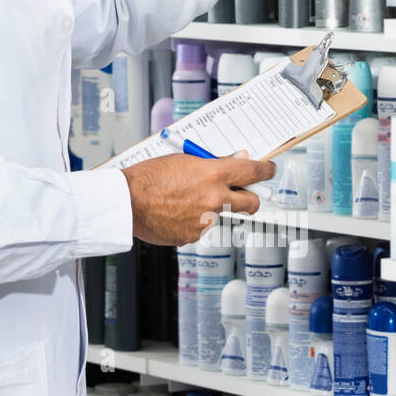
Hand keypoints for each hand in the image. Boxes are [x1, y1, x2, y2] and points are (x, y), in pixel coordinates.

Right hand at [122, 150, 274, 245]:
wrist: (126, 201)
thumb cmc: (148, 177)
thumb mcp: (183, 159)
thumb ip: (212, 162)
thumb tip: (234, 160)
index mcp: (214, 174)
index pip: (254, 172)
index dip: (266, 170)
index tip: (269, 170)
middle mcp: (215, 198)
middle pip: (252, 203)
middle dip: (251, 198)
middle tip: (242, 194)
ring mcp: (206, 220)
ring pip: (220, 214)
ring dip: (209, 208)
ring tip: (181, 199)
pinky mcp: (193, 236)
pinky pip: (199, 227)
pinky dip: (190, 220)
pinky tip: (172, 212)